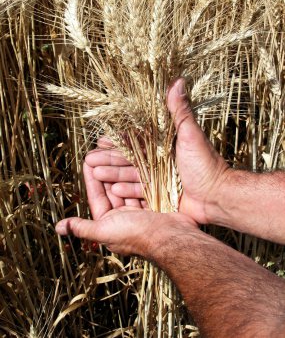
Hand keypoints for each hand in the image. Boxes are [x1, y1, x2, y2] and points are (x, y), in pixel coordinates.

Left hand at [56, 160, 193, 254]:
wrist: (173, 238)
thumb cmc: (138, 236)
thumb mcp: (105, 231)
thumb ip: (83, 228)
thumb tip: (58, 227)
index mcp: (109, 223)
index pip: (96, 196)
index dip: (91, 179)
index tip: (87, 160)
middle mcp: (123, 216)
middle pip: (112, 188)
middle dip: (106, 170)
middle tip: (101, 152)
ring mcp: (139, 209)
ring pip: (127, 185)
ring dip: (121, 170)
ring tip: (117, 152)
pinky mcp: (153, 202)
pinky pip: (141, 186)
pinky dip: (138, 174)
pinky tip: (136, 161)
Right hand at [89, 78, 230, 225]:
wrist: (218, 197)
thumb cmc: (206, 164)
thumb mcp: (191, 135)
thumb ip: (180, 111)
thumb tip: (178, 80)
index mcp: (165, 145)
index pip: (136, 140)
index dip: (119, 140)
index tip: (101, 139)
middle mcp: (160, 161)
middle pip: (130, 159)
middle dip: (110, 158)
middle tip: (90, 159)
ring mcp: (160, 179)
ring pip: (132, 175)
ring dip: (114, 174)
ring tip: (96, 173)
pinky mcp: (161, 195)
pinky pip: (141, 192)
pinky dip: (127, 191)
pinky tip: (114, 191)